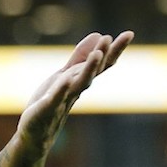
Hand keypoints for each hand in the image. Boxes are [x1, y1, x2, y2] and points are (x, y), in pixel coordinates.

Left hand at [18, 30, 134, 150]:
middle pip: (94, 71)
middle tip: (110, 38)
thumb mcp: (65, 74)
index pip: (102, 64)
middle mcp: (76, 89)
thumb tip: (99, 34)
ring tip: (97, 54)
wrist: (37, 133)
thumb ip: (80, 57)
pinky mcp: (47, 108)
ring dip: (89, 69)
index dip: (115, 49)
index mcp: (80, 80)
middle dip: (103, 54)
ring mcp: (63, 99)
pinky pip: (55, 98)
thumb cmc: (52, 103)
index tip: (129, 33)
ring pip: (79, 83)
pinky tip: (64, 80)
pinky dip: (61, 89)